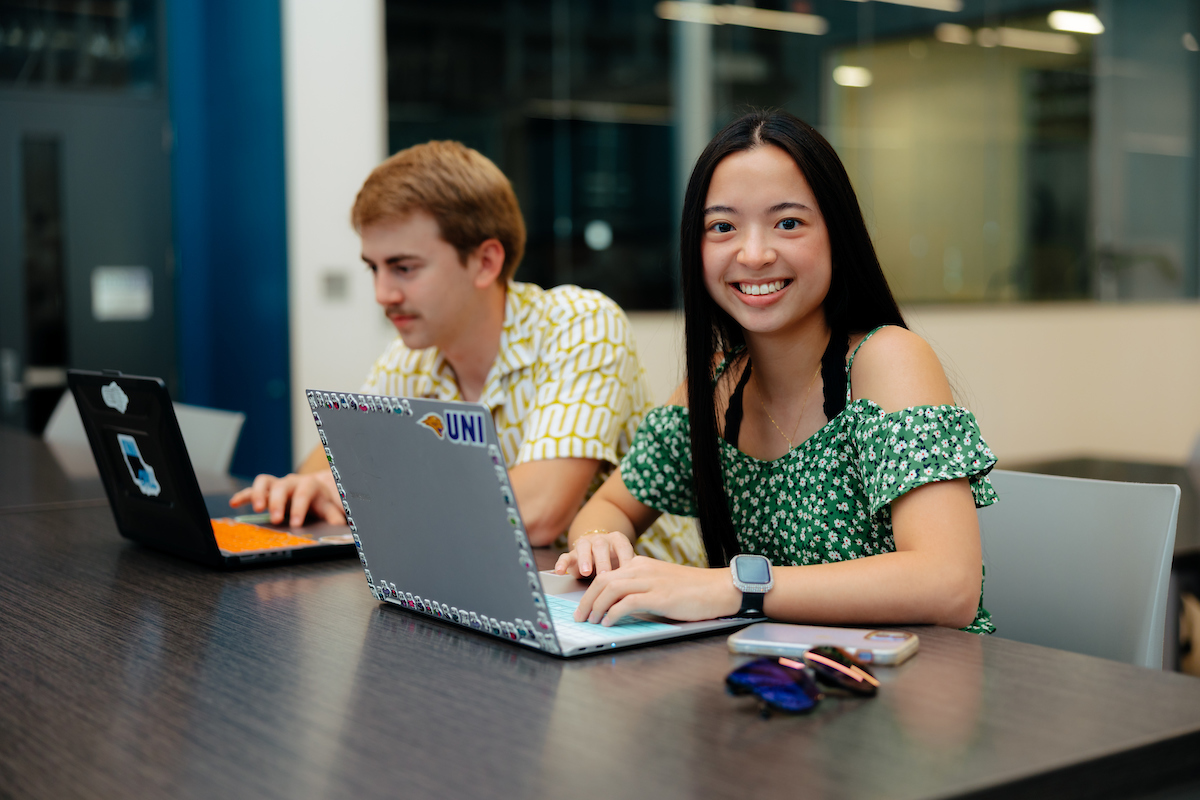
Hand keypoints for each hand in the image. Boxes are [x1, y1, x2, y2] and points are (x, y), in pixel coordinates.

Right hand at [228, 471, 344, 526]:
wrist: (316, 490)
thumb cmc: (321, 502)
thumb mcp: (330, 509)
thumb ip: (334, 517)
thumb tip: (339, 528)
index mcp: (310, 485)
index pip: (304, 494)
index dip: (299, 508)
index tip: (295, 523)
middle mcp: (292, 482)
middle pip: (282, 487)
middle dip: (277, 502)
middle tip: (275, 519)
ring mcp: (277, 484)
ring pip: (265, 482)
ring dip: (258, 494)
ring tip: (256, 509)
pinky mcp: (266, 490)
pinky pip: (252, 489)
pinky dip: (243, 495)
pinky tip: (234, 503)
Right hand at [555, 530, 636, 577]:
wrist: (599, 551)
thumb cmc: (616, 561)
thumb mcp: (625, 564)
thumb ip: (631, 572)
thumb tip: (639, 590)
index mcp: (617, 540)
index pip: (622, 546)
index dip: (625, 558)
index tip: (628, 573)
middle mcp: (600, 540)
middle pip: (601, 546)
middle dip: (603, 561)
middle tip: (605, 575)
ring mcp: (585, 545)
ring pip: (583, 547)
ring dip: (584, 559)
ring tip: (585, 573)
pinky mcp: (572, 554)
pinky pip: (565, 556)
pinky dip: (562, 563)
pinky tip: (560, 572)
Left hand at [570, 557, 740, 625]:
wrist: (720, 588)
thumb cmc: (694, 591)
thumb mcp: (662, 584)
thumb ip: (641, 590)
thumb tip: (620, 608)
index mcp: (642, 564)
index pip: (606, 575)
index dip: (590, 592)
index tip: (584, 607)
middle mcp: (643, 569)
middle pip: (603, 581)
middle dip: (587, 600)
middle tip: (580, 617)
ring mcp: (651, 581)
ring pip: (611, 589)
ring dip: (596, 607)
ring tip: (591, 621)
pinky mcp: (659, 596)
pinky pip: (627, 603)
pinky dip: (613, 614)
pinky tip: (608, 623)